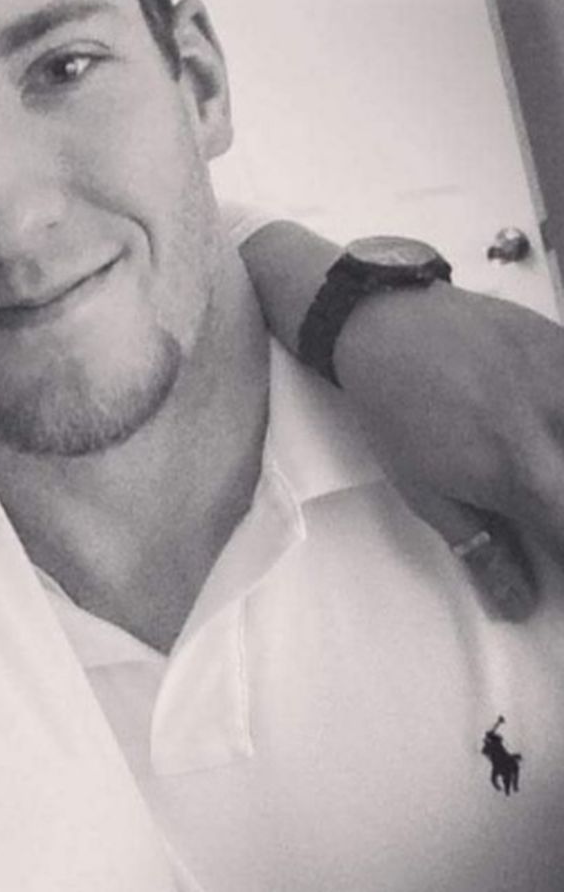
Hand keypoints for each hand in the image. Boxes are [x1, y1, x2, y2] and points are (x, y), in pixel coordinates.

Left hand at [336, 283, 563, 619]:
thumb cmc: (398, 414)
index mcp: (520, 475)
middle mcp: (556, 428)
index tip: (554, 565)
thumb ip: (481, 547)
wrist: (387, 329)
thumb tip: (519, 605)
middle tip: (545, 509)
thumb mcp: (425, 489)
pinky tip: (549, 422)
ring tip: (546, 473)